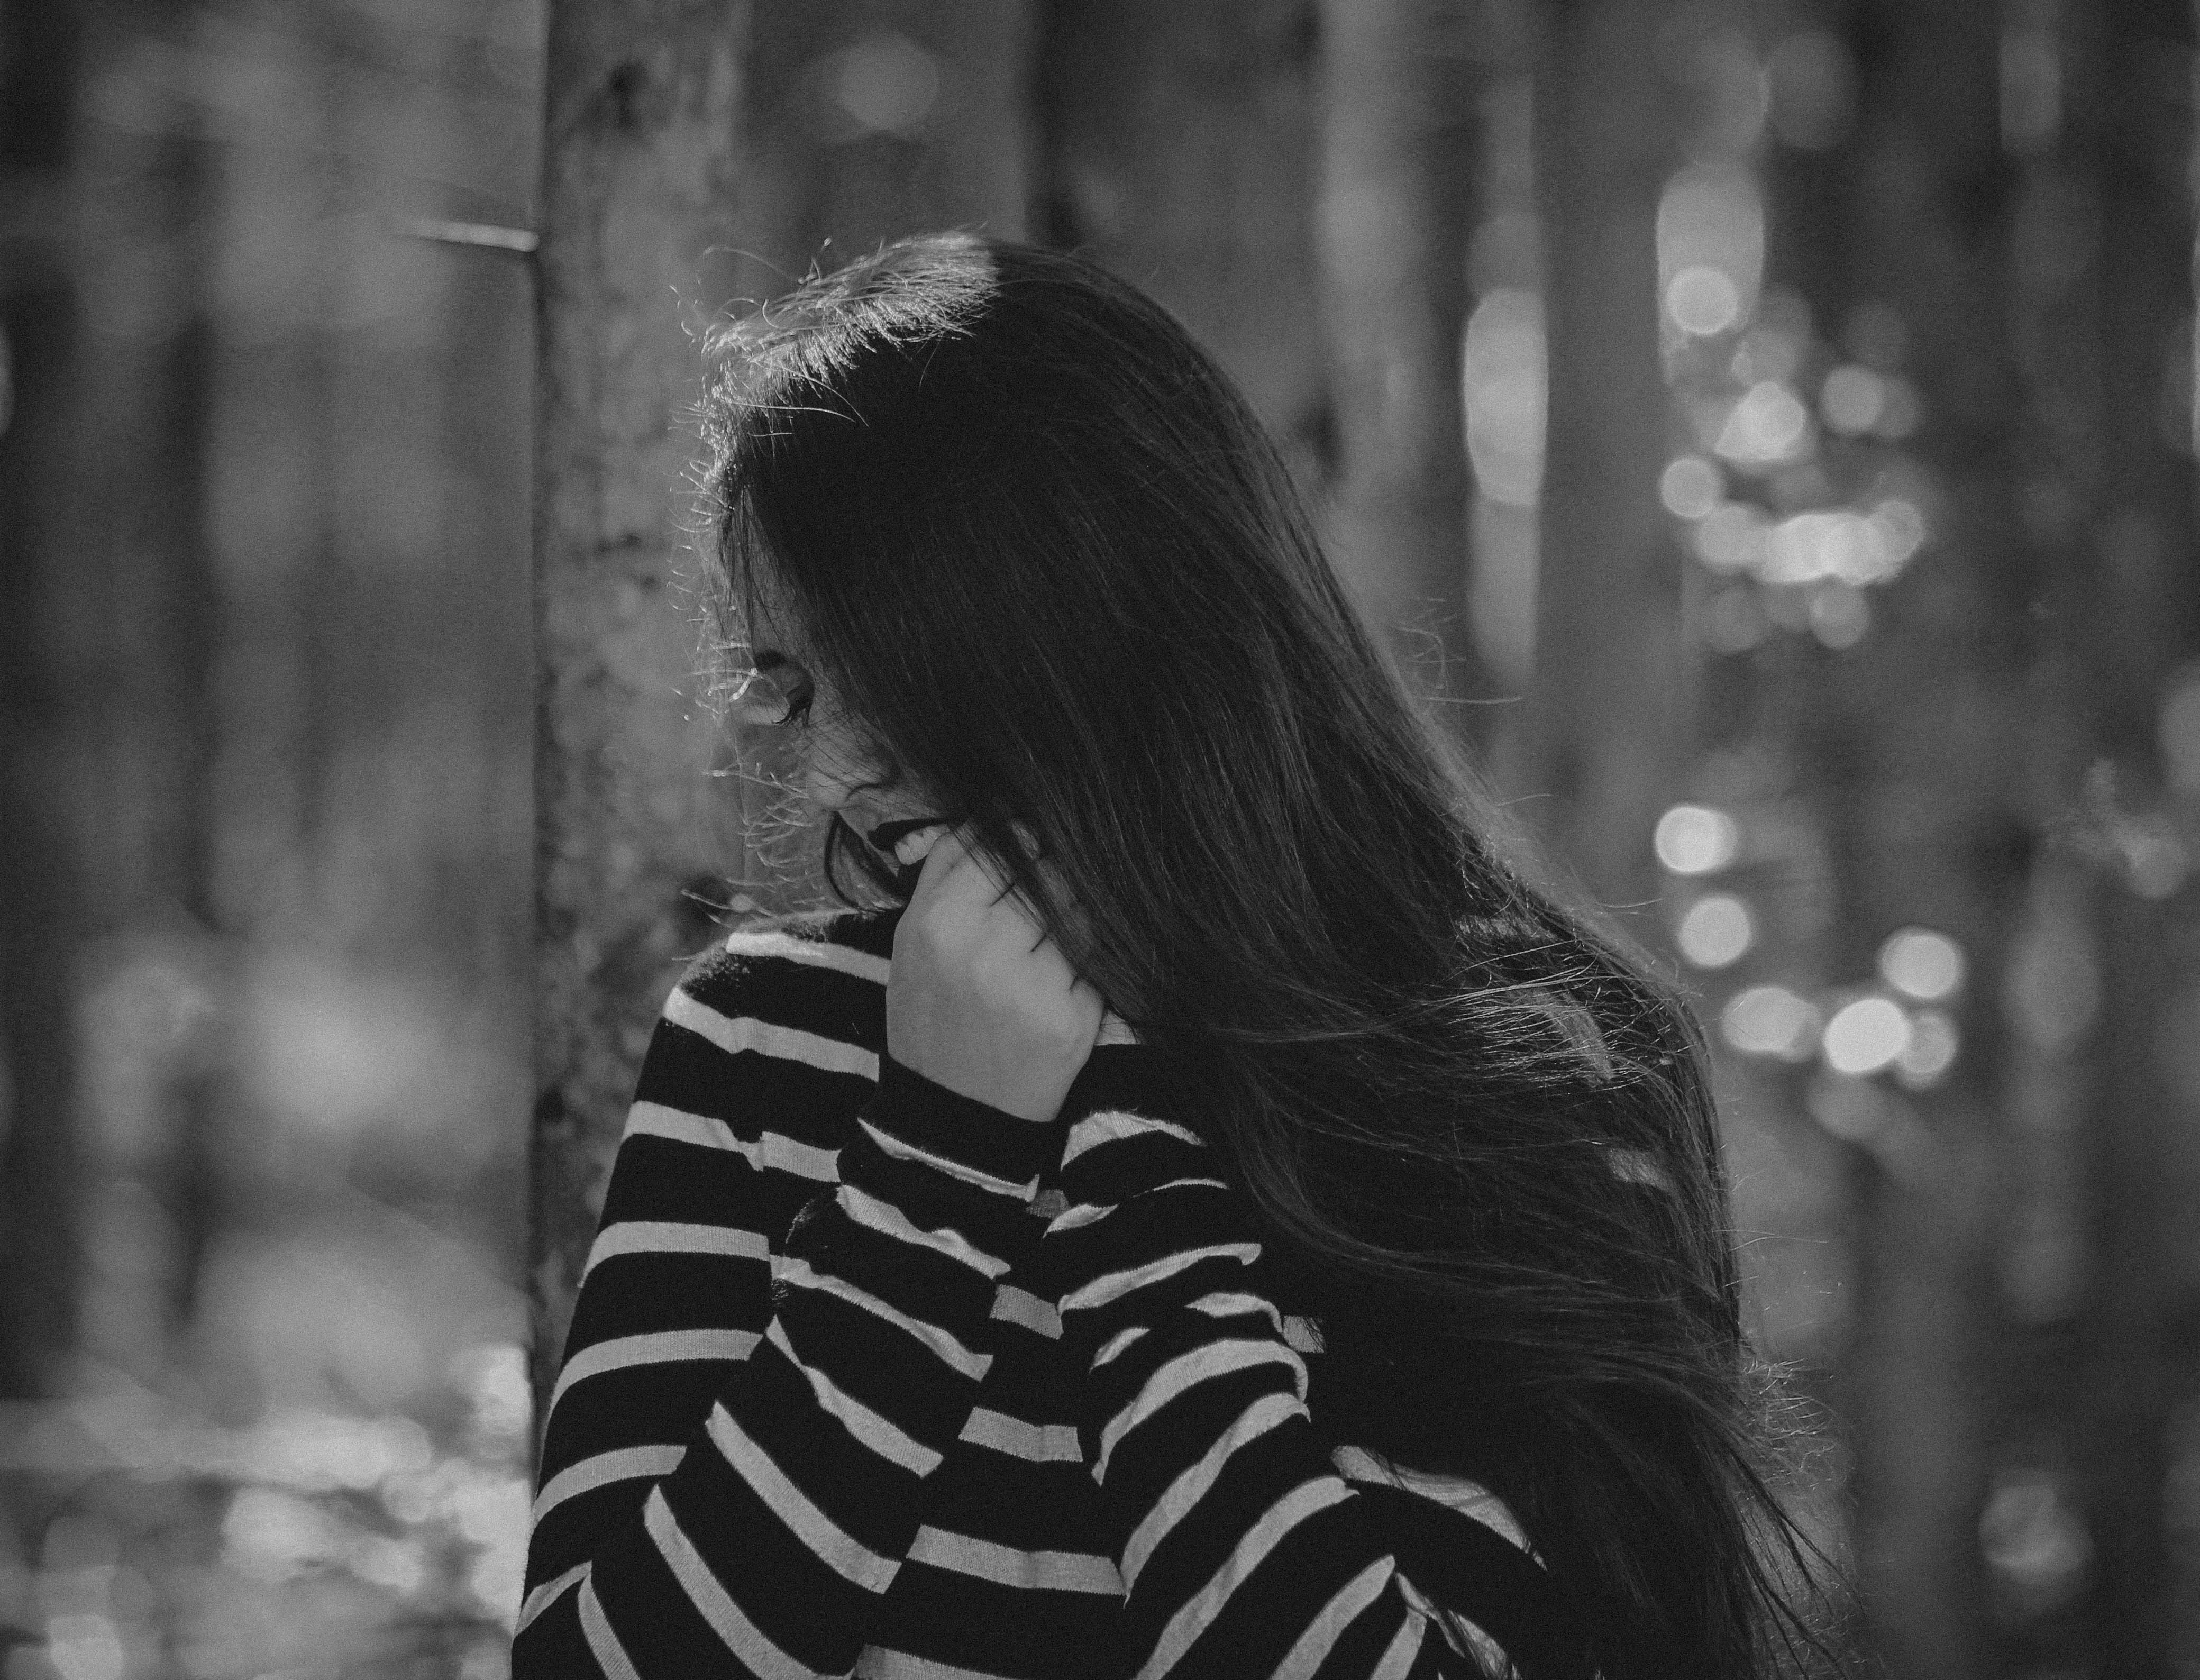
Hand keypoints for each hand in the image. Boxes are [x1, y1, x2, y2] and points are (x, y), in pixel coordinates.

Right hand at [886, 825, 1104, 1124]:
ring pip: (1079, 909)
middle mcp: (986, 952)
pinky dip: (1090, 953)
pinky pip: (1096, 957)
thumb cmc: (930, 1016)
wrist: (953, 1116)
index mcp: (939, 924)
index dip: (1020, 838)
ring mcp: (1035, 987)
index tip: (1028, 844)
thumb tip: (992, 814)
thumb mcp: (911, 942)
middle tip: (1049, 886)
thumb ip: (947, 872)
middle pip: (1047, 871)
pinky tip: (1068, 968)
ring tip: (1056, 930)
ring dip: (1077, 908)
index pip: (999, 844)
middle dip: (1053, 870)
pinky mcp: (1074, 1019)